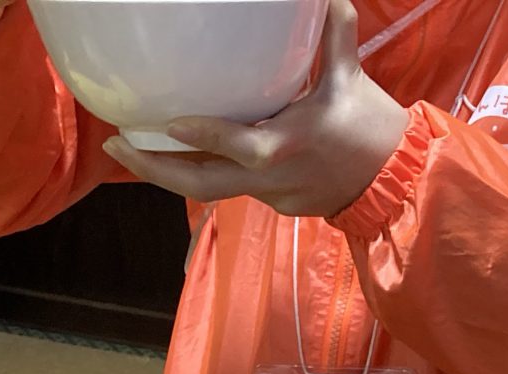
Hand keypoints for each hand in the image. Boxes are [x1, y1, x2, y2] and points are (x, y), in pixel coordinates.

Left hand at [102, 1, 407, 217]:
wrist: (392, 185)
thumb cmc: (371, 129)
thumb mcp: (352, 78)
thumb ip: (334, 35)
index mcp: (286, 144)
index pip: (237, 145)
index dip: (202, 135)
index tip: (169, 123)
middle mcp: (269, 176)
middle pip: (201, 185)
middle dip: (155, 169)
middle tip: (116, 148)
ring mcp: (267, 195)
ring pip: (207, 189)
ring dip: (166, 171)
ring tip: (129, 148)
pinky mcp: (271, 204)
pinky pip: (228, 187)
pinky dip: (200, 170)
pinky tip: (174, 153)